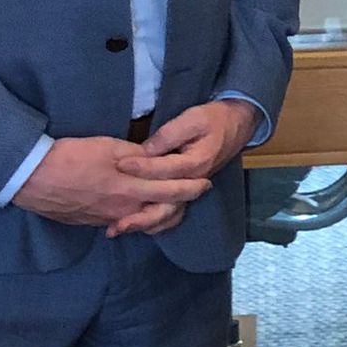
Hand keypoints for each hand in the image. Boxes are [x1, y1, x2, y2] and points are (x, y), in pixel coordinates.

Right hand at [11, 136, 211, 229]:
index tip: (205, 180)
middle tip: (197, 191)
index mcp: (132, 190)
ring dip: (162, 214)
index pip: (173, 190)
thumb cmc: (72, 156)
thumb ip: (138, 156)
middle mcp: (124, 210)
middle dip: (184, 202)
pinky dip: (138, 219)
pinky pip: (124, 223)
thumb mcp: (110, 147)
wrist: (31, 178)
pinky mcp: (94, 222)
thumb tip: (157, 159)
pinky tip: (139, 212)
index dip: (192, 186)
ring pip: (145, 222)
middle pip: (164, 212)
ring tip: (172, 203)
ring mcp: (108, 219)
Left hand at [109, 99, 258, 235]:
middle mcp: (193, 182)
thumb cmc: (212, 120)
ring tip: (117, 227)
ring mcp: (189, 190)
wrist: (234, 127)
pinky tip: (130, 224)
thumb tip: (145, 150)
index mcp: (196, 163)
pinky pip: (168, 214)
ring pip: (166, 214)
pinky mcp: (184, 192)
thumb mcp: (193, 118)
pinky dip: (150, 223)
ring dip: (142, 223)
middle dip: (137, 211)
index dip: (141, 167)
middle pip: (165, 203)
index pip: (164, 169)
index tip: (120, 165)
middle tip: (112, 215)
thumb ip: (169, 135)